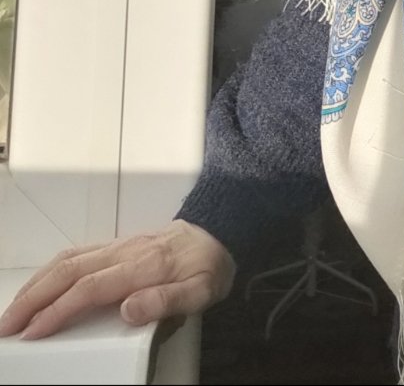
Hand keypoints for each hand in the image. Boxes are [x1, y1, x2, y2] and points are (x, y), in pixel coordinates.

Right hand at [0, 221, 235, 339]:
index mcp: (143, 266)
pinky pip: (76, 253)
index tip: (34, 332)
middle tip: (7, 325)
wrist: (223, 228)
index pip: (90, 287)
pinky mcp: (118, 244)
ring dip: (36, 283)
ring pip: (68, 259)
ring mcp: (119, 245)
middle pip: (69, 270)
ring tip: (14, 309)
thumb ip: (166, 301)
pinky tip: (39, 284)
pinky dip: (50, 270)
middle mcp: (125, 251)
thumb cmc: (211, 264)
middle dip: (33, 298)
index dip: (59, 309)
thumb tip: (128, 310)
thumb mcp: (202, 291)